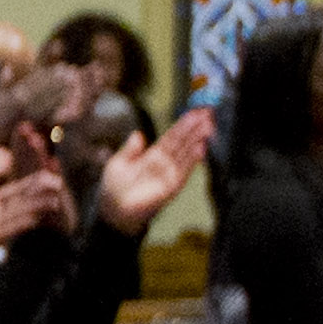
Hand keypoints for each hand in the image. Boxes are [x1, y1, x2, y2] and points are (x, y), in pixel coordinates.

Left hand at [0, 159, 65, 265]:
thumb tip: (1, 158)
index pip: (15, 188)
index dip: (31, 181)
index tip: (50, 172)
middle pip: (20, 201)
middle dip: (38, 193)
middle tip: (59, 184)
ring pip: (17, 215)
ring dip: (34, 208)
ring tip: (53, 200)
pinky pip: (4, 232)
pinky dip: (18, 225)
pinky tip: (32, 219)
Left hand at [94, 105, 214, 239]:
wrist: (113, 211)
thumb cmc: (114, 189)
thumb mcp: (119, 163)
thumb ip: (130, 149)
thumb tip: (138, 134)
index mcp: (153, 156)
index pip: (172, 137)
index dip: (184, 124)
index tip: (196, 111)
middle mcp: (165, 164)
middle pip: (183, 142)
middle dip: (195, 128)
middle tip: (209, 112)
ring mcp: (169, 174)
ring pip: (186, 154)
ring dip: (198, 140)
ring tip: (209, 125)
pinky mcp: (171, 187)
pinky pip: (183, 171)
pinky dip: (192, 160)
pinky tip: (202, 147)